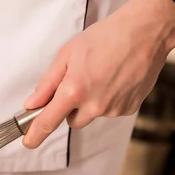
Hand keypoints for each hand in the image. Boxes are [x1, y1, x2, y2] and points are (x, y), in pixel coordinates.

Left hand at [22, 0, 174, 148]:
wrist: (145, 32)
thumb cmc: (105, 37)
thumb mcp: (67, 54)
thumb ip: (47, 83)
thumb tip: (32, 103)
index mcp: (74, 90)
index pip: (49, 121)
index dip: (36, 134)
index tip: (29, 142)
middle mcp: (94, 105)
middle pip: (72, 121)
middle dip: (70, 108)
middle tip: (79, 82)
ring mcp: (114, 109)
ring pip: (92, 115)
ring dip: (91, 102)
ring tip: (101, 74)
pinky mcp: (129, 108)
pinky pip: (110, 110)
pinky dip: (109, 99)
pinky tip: (115, 78)